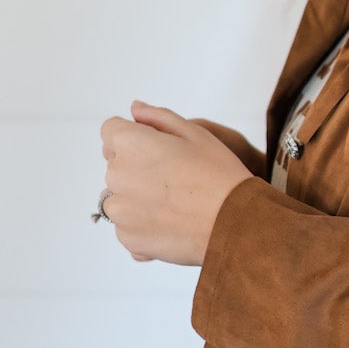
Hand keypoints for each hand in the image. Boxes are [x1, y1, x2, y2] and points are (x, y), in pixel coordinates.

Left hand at [98, 102, 252, 265]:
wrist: (236, 224)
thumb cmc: (220, 174)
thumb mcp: (195, 132)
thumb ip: (157, 117)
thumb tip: (134, 109)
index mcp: (130, 143)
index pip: (111, 131)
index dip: (136, 137)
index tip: (158, 150)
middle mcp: (116, 176)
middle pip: (117, 165)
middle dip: (137, 168)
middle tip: (175, 178)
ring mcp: (120, 211)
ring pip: (120, 198)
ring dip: (138, 199)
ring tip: (174, 205)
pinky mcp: (128, 238)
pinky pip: (129, 226)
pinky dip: (145, 226)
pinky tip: (173, 223)